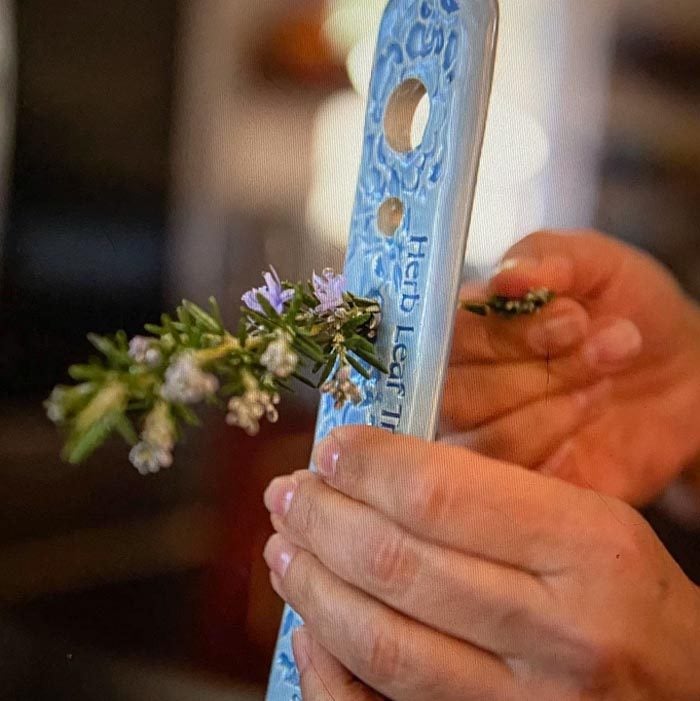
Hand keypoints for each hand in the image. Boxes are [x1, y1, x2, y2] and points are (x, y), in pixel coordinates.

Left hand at [263, 427, 699, 699]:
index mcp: (587, 547)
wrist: (685, 692)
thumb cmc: (626, 593)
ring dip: (311, 586)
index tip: (330, 450)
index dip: (367, 467)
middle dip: (321, 520)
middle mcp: (558, 631)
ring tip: (283, 548)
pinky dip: (329, 669)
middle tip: (289, 494)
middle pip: (396, 565)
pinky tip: (308, 629)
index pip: (440, 494)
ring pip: (381, 642)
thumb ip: (491, 496)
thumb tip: (379, 474)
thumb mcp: (586, 522)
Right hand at [442, 230, 699, 504]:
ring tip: (605, 376)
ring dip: (553, 408)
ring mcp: (483, 440)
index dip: (503, 335)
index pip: (447, 339)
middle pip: (456, 394)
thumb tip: (505, 277)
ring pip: (482, 443)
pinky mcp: (515, 486)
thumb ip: (548, 258)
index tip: (571, 316)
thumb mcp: (598, 264)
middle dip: (538, 371)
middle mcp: (463, 386)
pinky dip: (556, 451)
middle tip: (597, 343)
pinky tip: (591, 419)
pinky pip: (510, 489)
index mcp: (467, 329)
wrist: (685, 374)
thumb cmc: (629, 309)